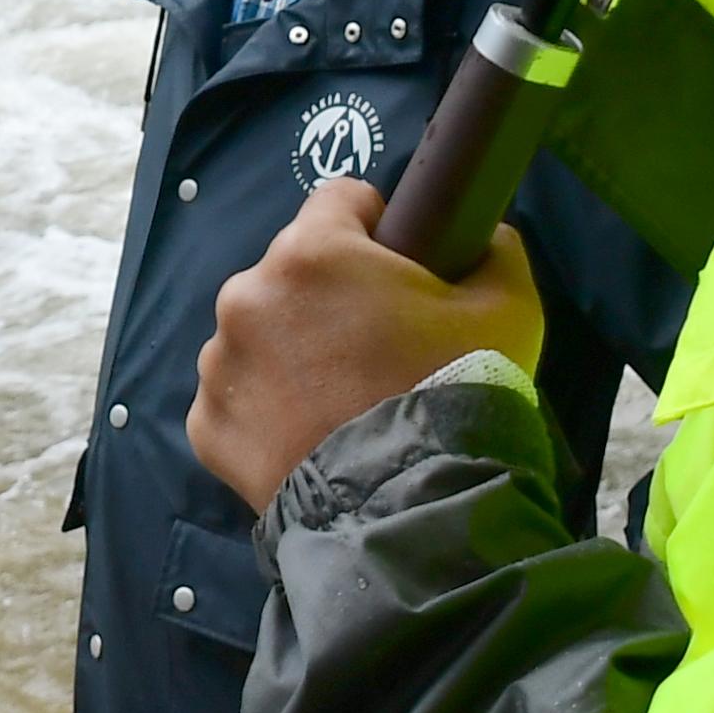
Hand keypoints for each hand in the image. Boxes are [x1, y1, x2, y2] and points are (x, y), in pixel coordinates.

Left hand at [189, 179, 544, 510]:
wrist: (408, 512)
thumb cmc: (454, 392)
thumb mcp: (507, 310)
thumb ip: (495, 252)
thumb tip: (483, 237)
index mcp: (312, 252)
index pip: (340, 200)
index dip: (377, 226)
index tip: (401, 266)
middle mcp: (247, 294)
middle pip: (295, 272)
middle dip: (331, 296)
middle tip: (378, 348)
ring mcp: (219, 363)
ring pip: (260, 334)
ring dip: (293, 352)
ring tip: (343, 401)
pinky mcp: (206, 426)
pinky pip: (238, 398)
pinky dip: (267, 410)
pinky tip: (311, 437)